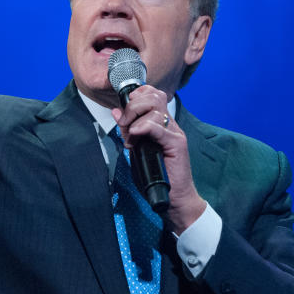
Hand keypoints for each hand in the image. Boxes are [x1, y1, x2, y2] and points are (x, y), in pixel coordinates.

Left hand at [112, 86, 205, 233]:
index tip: (123, 110)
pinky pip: (159, 127)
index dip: (136, 96)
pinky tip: (135, 135)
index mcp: (161, 124)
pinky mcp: (177, 144)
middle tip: (124, 122)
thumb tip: (116, 111)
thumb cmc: (157, 177)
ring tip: (130, 135)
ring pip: (155, 109)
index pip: (152, 95)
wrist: (175, 198)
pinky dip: (144, 127)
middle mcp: (170, 125)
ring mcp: (175, 133)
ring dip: (136, 118)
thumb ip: (128, 131)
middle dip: (133, 105)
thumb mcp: (137, 150)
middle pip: (154, 97)